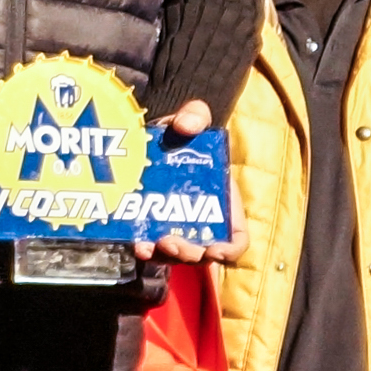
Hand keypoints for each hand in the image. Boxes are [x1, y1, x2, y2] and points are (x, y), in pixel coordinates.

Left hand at [132, 101, 238, 264]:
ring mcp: (176, 227)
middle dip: (187, 253)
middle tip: (171, 242)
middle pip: (201, 253)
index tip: (215, 251)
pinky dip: (144, 249)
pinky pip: (151, 246)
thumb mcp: (193, 117)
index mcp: (224, 203)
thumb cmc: (183, 131)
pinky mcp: (150, 227)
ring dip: (162, 255)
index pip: (236, 240)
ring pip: (174, 255)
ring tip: (146, 245)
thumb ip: (195, 115)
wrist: (153, 136)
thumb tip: (186, 125)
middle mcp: (203, 222)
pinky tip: (134, 242)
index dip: (229, 250)